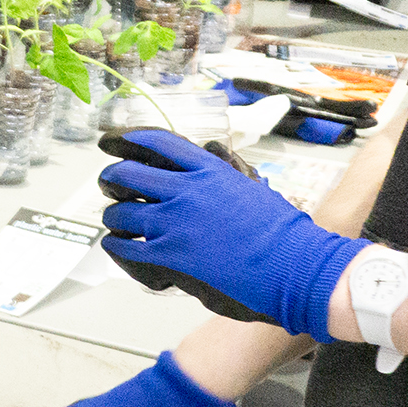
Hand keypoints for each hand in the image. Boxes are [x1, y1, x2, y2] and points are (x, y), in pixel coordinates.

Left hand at [97, 130, 364, 339]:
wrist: (296, 266)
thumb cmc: (285, 233)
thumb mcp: (253, 188)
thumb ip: (226, 173)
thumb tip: (213, 154)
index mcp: (209, 170)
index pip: (158, 142)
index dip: (131, 140)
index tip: (118, 142)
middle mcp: (186, 190)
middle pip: (126, 174)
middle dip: (113, 179)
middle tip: (111, 186)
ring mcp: (174, 221)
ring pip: (120, 211)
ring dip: (115, 216)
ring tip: (118, 221)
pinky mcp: (169, 253)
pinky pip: (125, 245)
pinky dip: (116, 244)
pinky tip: (118, 244)